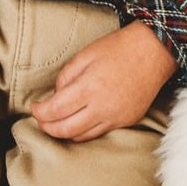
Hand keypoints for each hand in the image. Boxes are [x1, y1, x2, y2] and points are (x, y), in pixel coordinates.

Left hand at [31, 21, 177, 141]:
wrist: (152, 52)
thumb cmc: (118, 48)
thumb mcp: (85, 55)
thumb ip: (66, 76)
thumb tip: (56, 95)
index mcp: (90, 87)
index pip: (56, 110)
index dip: (40, 112)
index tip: (34, 108)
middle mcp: (103, 107)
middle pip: (66, 129)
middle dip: (48, 127)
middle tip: (40, 119)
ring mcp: (117, 118)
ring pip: (82, 137)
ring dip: (65, 132)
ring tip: (55, 123)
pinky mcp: (127, 121)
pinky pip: (99, 133)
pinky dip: (84, 131)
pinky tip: (77, 122)